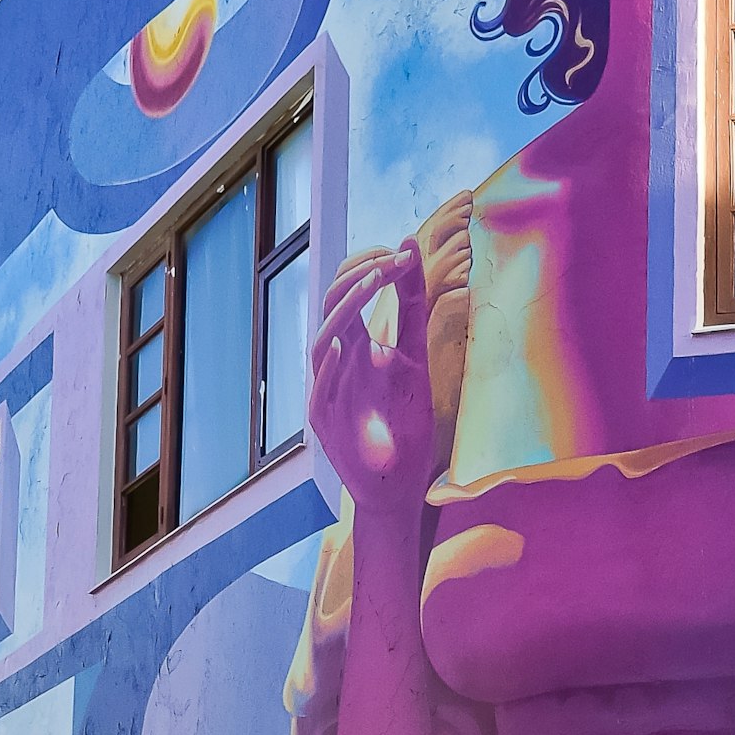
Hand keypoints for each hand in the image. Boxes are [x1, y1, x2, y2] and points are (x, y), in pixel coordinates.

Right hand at [306, 243, 438, 510]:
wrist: (396, 484)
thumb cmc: (404, 424)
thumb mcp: (414, 359)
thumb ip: (411, 312)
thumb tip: (410, 253)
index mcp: (356, 345)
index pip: (351, 292)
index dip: (372, 267)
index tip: (403, 250)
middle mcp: (338, 362)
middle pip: (333, 305)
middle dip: (357, 277)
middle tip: (387, 262)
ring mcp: (327, 390)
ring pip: (324, 340)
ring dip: (345, 308)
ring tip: (370, 283)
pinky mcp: (324, 420)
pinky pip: (320, 387)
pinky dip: (331, 365)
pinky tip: (344, 344)